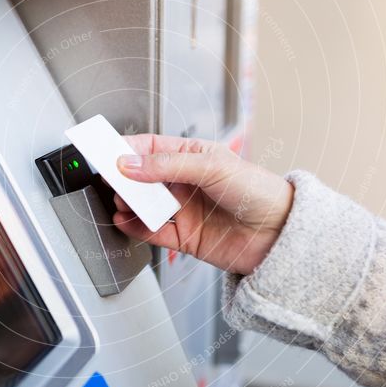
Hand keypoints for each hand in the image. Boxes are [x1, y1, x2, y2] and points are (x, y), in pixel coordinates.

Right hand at [113, 134, 293, 274]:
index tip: (105, 152)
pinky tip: (126, 221)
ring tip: (120, 201)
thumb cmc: (259, 191)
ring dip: (128, 203)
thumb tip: (129, 164)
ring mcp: (183, 211)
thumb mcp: (211, 167)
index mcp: (191, 157)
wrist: (280, 234)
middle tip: (108, 179)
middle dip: (123, 179)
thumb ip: (167, 166)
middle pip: (142, 178)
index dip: (126, 149)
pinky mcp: (184, 238)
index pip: (149, 148)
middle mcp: (185, 184)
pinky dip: (135, 227)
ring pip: (144, 205)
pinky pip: (152, 232)